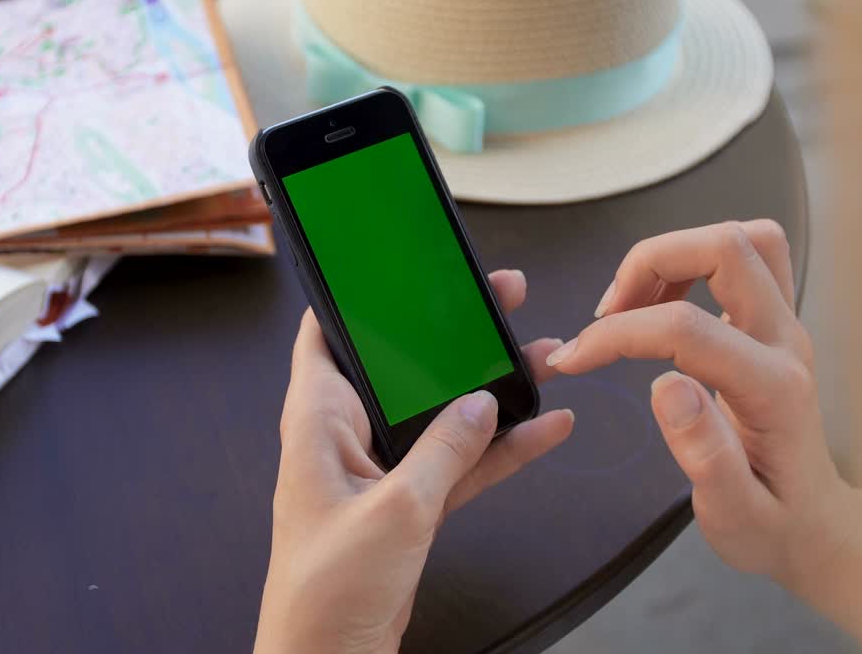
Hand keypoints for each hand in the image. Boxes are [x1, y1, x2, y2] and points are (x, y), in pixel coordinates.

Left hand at [254, 270, 573, 653]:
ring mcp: (380, 474)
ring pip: (440, 415)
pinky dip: (499, 450)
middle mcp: (345, 439)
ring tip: (539, 355)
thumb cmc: (325, 593)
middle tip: (494, 301)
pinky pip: (459, 464)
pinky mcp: (407, 507)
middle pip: (401, 369)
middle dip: (449, 338)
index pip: (325, 337)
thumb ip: (444, 450)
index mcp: (316, 423)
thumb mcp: (395, 511)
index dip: (358, 300)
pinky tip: (545, 430)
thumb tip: (482, 404)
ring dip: (488, 391)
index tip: (397, 269)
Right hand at [546, 221, 861, 652]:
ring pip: (745, 239)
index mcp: (773, 390)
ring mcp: (786, 325)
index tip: (573, 360)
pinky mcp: (775, 322)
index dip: (617, 334)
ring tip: (633, 305)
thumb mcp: (733, 516)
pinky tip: (659, 306)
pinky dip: (692, 262)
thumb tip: (666, 385)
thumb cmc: (770, 525)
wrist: (816, 526)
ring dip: (676, 256)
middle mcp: (786, 342)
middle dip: (650, 264)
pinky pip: (745, 258)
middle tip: (607, 316)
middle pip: (727, 249)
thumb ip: (705, 455)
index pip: (687, 328)